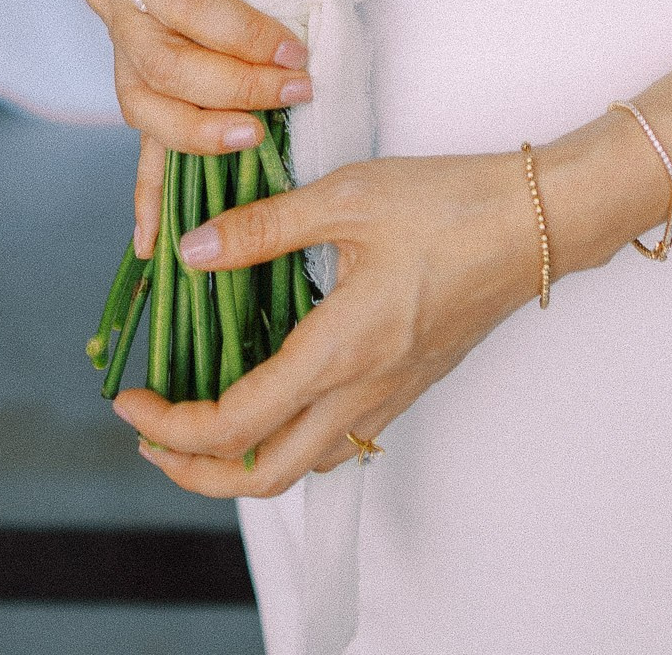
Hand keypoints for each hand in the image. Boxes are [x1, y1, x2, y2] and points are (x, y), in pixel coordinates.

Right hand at [83, 0, 313, 253]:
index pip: (179, 0)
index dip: (237, 32)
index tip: (293, 48)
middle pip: (163, 63)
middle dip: (235, 85)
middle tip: (297, 90)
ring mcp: (115, 47)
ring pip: (147, 110)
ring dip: (206, 133)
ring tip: (259, 139)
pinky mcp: (133, 86)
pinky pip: (137, 147)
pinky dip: (147, 196)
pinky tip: (153, 244)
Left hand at [112, 150, 537, 496]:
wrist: (539, 222)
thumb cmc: (450, 203)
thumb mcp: (348, 197)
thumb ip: (264, 228)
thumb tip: (192, 254)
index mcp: (340, 349)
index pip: (235, 423)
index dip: (171, 423)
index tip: (132, 397)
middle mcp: (363, 389)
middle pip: (263, 475)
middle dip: (195, 470)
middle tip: (152, 433)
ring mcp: (390, 393)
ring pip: (302, 463)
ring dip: (241, 460)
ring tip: (201, 417)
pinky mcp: (409, 382)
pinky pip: (337, 437)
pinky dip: (288, 435)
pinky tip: (273, 387)